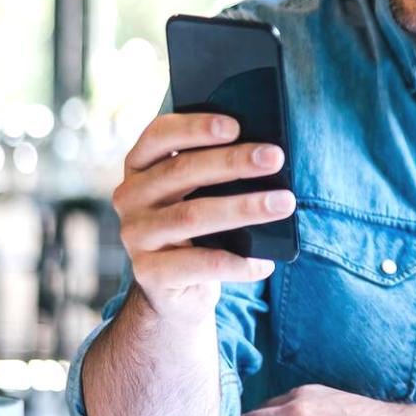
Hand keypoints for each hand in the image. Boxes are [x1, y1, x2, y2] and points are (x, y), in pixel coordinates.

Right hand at [112, 112, 296, 322]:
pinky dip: (237, 263)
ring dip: (244, 207)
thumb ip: (216, 173)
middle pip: (182, 171)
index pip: (160, 135)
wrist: (175, 290)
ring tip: (284, 203)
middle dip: (233, 162)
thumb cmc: (198, 229)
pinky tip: (264, 262)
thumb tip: (265, 155)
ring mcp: (136, 236)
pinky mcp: (149, 273)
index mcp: (141, 166)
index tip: (235, 125)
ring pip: (192, 215)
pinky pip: (199, 265)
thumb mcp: (199, 194)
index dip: (196, 127)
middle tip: (275, 158)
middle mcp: (131, 197)